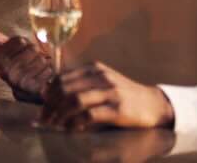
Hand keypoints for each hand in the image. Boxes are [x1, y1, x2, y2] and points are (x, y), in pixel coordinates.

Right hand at [0, 18, 52, 102]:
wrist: (29, 87)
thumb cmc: (18, 61)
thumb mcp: (4, 47)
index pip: (20, 41)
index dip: (25, 44)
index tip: (21, 51)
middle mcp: (4, 72)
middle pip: (31, 49)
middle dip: (35, 52)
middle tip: (32, 59)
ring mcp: (18, 82)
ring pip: (41, 60)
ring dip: (43, 62)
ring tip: (37, 67)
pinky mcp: (32, 90)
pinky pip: (48, 71)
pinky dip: (49, 72)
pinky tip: (42, 76)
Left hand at [42, 62, 174, 129]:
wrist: (154, 104)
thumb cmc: (123, 94)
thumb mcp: (102, 82)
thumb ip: (80, 84)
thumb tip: (50, 93)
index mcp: (93, 69)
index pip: (62, 78)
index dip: (48, 92)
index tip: (42, 103)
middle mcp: (100, 77)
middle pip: (65, 89)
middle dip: (51, 105)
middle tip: (44, 118)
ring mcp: (110, 92)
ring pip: (74, 101)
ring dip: (60, 115)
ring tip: (54, 124)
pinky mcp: (118, 109)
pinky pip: (89, 115)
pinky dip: (75, 123)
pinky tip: (71, 129)